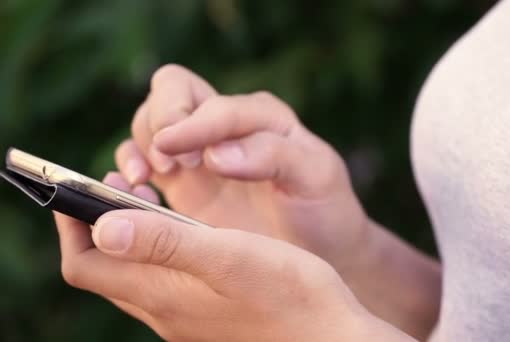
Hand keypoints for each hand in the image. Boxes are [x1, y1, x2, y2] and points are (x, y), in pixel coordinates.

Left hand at [53, 175, 412, 340]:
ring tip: (144, 195)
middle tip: (112, 183)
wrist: (330, 337)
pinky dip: (157, 247)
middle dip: (96, 223)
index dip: (72, 225)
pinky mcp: (205, 313)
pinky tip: (184, 227)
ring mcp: (184, 316)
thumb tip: (103, 227)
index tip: (77, 188)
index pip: (86, 264)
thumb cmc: (291, 294)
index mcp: (162, 294)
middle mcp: (165, 310)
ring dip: (127, 232)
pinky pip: (161, 278)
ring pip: (133, 272)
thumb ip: (166, 242)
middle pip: (104, 269)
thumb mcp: (229, 257)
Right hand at [115, 64, 369, 274]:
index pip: (213, 104)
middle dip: (160, 120)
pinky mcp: (183, 184)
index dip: (192, 124)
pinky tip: (136, 196)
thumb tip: (216, 154)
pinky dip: (127, 172)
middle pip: (170, 90)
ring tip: (146, 181)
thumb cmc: (324, 210)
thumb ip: (274, 156)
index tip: (179, 155)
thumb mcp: (316, 178)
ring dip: (139, 146)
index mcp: (260, 117)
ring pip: (149, 123)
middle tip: (170, 166)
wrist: (321, 250)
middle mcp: (225, 127)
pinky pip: (140, 162)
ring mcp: (200, 154)